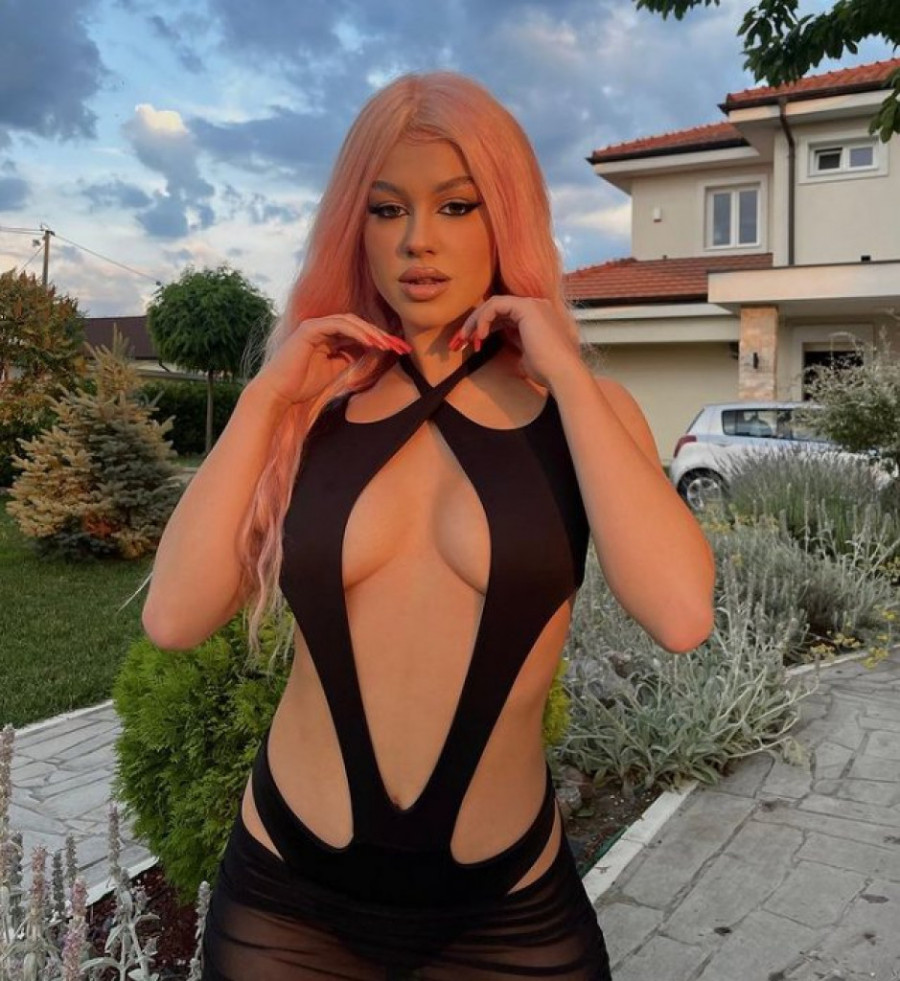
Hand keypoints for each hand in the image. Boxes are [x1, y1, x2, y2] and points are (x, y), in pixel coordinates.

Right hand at [249, 315, 410, 406]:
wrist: (278, 394)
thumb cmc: (301, 385)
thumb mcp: (334, 370)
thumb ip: (349, 356)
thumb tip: (370, 349)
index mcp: (328, 336)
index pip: (359, 333)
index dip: (380, 340)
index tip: (399, 350)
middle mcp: (322, 327)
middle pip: (358, 325)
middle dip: (381, 335)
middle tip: (401, 346)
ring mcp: (315, 326)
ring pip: (350, 321)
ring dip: (371, 332)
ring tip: (387, 344)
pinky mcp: (309, 329)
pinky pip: (338, 325)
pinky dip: (356, 332)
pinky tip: (370, 342)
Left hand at [448, 296, 582, 390]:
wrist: (562, 373)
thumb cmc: (547, 371)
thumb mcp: (526, 358)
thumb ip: (516, 347)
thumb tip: (506, 351)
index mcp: (536, 317)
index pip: (503, 316)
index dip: (483, 328)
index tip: (469, 345)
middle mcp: (535, 306)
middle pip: (494, 309)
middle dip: (472, 324)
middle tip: (456, 342)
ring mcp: (532, 304)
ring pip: (492, 305)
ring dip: (474, 322)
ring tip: (463, 340)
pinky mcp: (526, 307)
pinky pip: (495, 306)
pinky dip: (483, 319)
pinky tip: (480, 337)